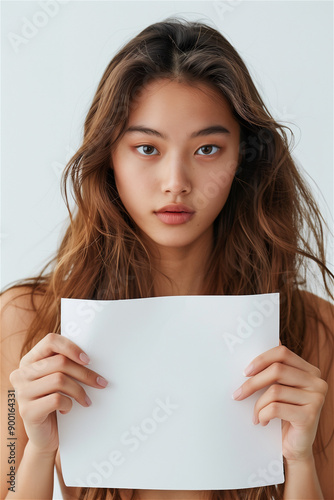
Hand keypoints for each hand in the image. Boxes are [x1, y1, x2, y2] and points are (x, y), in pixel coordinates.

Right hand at [9, 333, 107, 454]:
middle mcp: (21, 373)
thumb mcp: (58, 379)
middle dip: (85, 373)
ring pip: (59, 380)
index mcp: (30, 360)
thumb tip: (93, 355)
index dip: (71, 348)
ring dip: (79, 391)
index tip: (88, 359)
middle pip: (60, 362)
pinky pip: (56, 400)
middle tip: (101, 383)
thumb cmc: (55, 401)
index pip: (50, 341)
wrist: (45, 435)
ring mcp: (21, 392)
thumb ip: (65, 364)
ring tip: (86, 400)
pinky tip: (69, 410)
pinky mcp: (27, 411)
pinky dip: (69, 405)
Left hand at [232, 344, 327, 461]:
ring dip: (258, 405)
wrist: (295, 447)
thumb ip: (273, 372)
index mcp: (310, 371)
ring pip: (274, 391)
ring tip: (255, 415)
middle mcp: (317, 382)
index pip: (283, 353)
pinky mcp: (310, 415)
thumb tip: (251, 351)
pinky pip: (275, 408)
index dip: (261, 359)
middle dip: (253, 383)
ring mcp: (316, 398)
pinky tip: (262, 422)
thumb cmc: (284, 414)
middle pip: (277, 370)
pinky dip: (263, 415)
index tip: (245, 371)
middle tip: (238, 394)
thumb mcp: (280, 389)